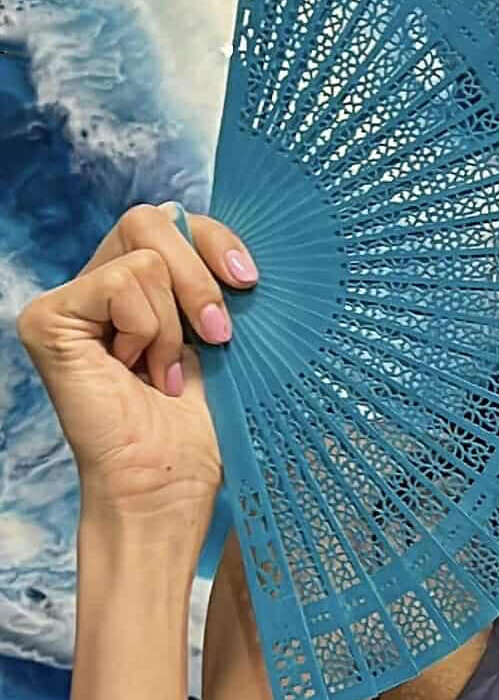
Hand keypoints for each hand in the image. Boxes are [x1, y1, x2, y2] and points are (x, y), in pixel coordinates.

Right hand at [15, 203, 256, 514]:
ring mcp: (71, 302)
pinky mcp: (48, 319)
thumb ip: (218, 278)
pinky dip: (145, 328)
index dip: (216, 239)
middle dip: (199, 276)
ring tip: (165, 371)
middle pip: (151, 220)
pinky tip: (136, 370)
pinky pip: (117, 282)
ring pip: (144, 257)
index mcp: (144, 285)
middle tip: (217, 335)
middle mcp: (102, 286)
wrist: (172, 479)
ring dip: (174, 322)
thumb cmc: (203, 421)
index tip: (250, 281)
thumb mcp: (225, 332)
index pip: (174, 220)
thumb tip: (240, 239)